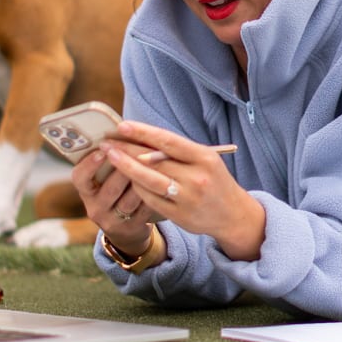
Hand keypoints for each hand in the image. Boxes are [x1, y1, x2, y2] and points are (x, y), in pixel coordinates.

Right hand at [71, 140, 154, 256]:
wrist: (125, 230)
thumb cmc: (115, 192)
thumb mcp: (104, 181)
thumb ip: (109, 162)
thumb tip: (121, 130)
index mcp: (86, 192)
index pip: (80, 178)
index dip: (89, 164)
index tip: (102, 150)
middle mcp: (96, 208)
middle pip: (110, 188)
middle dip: (124, 168)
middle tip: (136, 151)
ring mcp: (114, 221)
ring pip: (130, 199)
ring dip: (143, 181)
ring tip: (153, 164)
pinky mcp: (132, 228)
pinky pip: (145, 209)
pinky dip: (154, 194)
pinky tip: (162, 181)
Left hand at [99, 122, 265, 261]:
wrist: (233, 214)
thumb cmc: (214, 179)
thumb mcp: (204, 159)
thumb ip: (177, 151)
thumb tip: (141, 137)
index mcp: (204, 157)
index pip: (168, 141)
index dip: (143, 132)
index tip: (123, 126)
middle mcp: (197, 178)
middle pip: (155, 161)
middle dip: (128, 149)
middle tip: (107, 141)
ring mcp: (188, 198)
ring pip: (149, 180)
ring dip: (126, 167)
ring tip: (111, 156)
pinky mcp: (180, 216)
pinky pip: (151, 199)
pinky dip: (137, 187)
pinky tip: (126, 179)